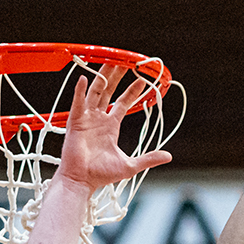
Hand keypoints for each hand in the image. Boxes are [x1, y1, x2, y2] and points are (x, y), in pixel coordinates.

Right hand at [55, 66, 172, 191]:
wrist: (82, 181)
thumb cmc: (101, 175)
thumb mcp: (130, 165)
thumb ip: (148, 159)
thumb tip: (168, 156)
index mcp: (110, 127)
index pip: (122, 103)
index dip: (131, 91)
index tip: (141, 80)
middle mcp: (98, 119)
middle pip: (108, 91)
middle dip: (117, 77)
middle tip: (126, 62)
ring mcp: (86, 119)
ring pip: (95, 92)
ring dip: (102, 77)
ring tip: (110, 62)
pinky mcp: (75, 122)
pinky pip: (77, 103)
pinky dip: (79, 91)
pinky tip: (84, 78)